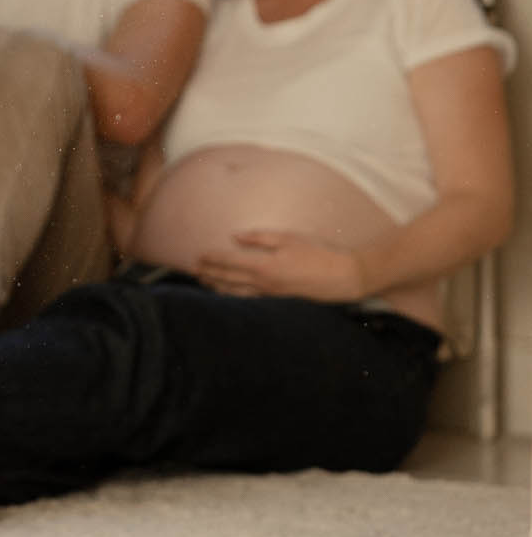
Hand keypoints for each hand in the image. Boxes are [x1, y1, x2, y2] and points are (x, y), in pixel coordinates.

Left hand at [194, 231, 365, 303]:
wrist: (343, 277)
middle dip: (209, 274)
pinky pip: (249, 299)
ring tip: (204, 281)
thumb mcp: (289, 238)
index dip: (212, 259)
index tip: (198, 256)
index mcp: (264, 266)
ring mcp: (271, 294)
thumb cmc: (318, 253)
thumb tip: (235, 236)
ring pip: (236, 292)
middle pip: (228, 279)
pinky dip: (234, 296)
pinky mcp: (279, 300)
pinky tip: (228, 293)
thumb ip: (260, 238)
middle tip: (193, 269)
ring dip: (218, 286)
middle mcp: (264, 283)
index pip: (229, 263)